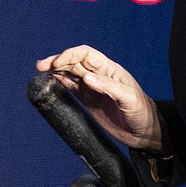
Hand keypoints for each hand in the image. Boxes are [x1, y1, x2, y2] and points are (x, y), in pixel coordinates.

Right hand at [36, 45, 165, 151]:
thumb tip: (86, 77)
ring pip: (70, 74)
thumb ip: (108, 87)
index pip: (86, 54)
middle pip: (74, 62)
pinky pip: (71, 89)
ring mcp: (92, 88)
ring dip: (55, 71)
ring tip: (41, 72)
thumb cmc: (141, 112)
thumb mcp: (128, 98)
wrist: (144, 132)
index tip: (57, 63)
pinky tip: (50, 83)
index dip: (70, 55)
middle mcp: (99, 76)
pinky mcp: (88, 102)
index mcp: (109, 69)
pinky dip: (59, 84)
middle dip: (57, 61)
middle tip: (41, 66)